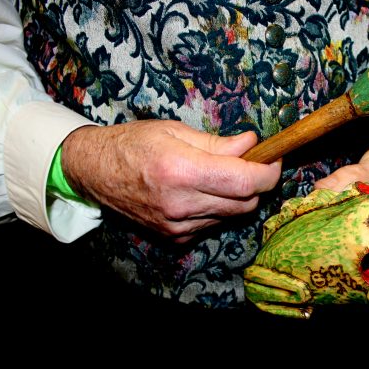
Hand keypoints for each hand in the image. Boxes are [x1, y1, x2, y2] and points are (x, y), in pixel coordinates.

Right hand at [61, 120, 281, 241]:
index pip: (245, 181)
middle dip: (257, 183)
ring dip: (236, 196)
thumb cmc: (134, 143)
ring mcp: (177, 225)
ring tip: (220, 175)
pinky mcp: (174, 237)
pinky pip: (213, 224)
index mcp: (181, 170)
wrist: (95, 171)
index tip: (273, 159)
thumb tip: (253, 145)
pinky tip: (202, 192)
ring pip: (232, 215)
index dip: (268, 172)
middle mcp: (180, 203)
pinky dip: (218, 209)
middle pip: (245, 203)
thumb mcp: (175, 131)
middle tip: (250, 163)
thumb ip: (218, 143)